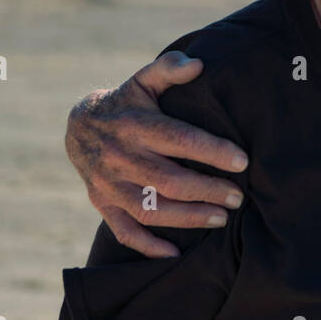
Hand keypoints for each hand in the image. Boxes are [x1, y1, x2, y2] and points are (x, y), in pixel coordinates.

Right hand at [64, 51, 248, 257]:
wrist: (78, 126)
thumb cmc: (127, 102)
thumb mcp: (143, 79)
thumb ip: (168, 69)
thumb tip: (198, 65)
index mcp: (134, 124)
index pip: (178, 140)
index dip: (211, 151)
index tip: (242, 161)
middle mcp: (119, 156)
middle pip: (169, 180)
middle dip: (208, 191)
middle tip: (239, 197)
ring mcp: (108, 184)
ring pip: (151, 209)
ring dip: (188, 218)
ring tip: (222, 219)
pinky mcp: (101, 203)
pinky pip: (123, 230)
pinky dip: (148, 245)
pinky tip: (176, 254)